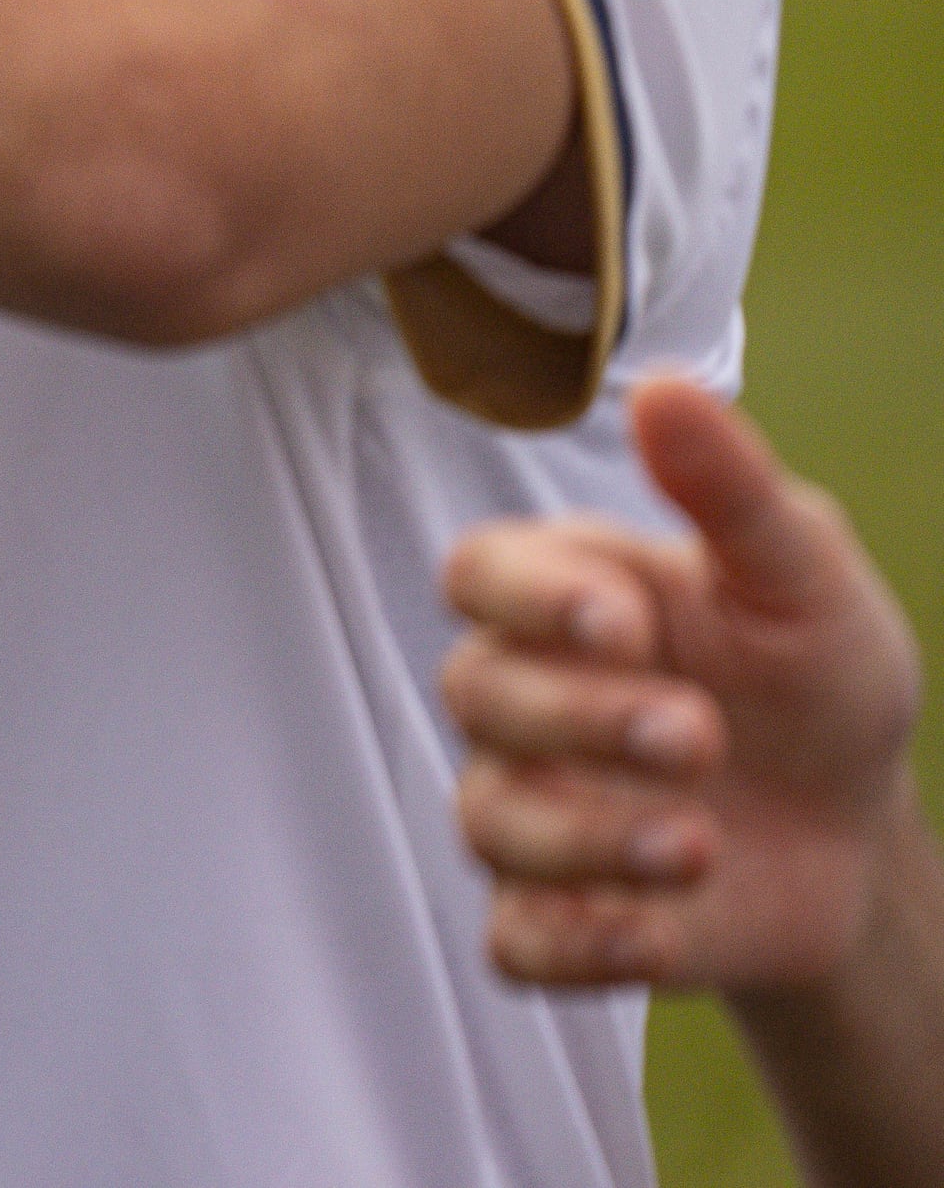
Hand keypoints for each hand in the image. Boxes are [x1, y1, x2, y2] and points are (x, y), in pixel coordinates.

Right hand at [441, 378, 925, 989]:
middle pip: (475, 695)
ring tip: (699, 844)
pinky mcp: (560, 916)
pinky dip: (575, 943)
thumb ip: (735, 492)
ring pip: (491, 822)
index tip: (625, 622)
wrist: (855, 835)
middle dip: (581, 720)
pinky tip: (656, 930)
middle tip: (701, 735)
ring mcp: (533, 811)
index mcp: (565, 600)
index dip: (530, 600)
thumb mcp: (807, 581)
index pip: (477, 574)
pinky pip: (516, 943)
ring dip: (591, 839)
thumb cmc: (815, 681)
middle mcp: (524, 701)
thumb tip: (663, 387)